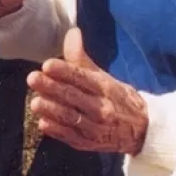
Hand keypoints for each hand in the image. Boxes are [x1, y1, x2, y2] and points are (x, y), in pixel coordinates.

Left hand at [28, 29, 148, 154]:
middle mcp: (101, 108)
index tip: (47, 65)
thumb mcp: (103, 76)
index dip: (64, 71)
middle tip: (33, 78)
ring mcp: (95, 128)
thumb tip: (71, 32)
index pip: (82, 77)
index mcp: (105, 87)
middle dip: (52, 88)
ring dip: (52, 110)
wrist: (141, 129)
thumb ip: (81, 58)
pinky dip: (57, 131)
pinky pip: (71, 136)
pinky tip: (43, 123)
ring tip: (35, 103)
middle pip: (73, 97)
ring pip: (71, 118)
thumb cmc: (116, 97)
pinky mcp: (88, 143)